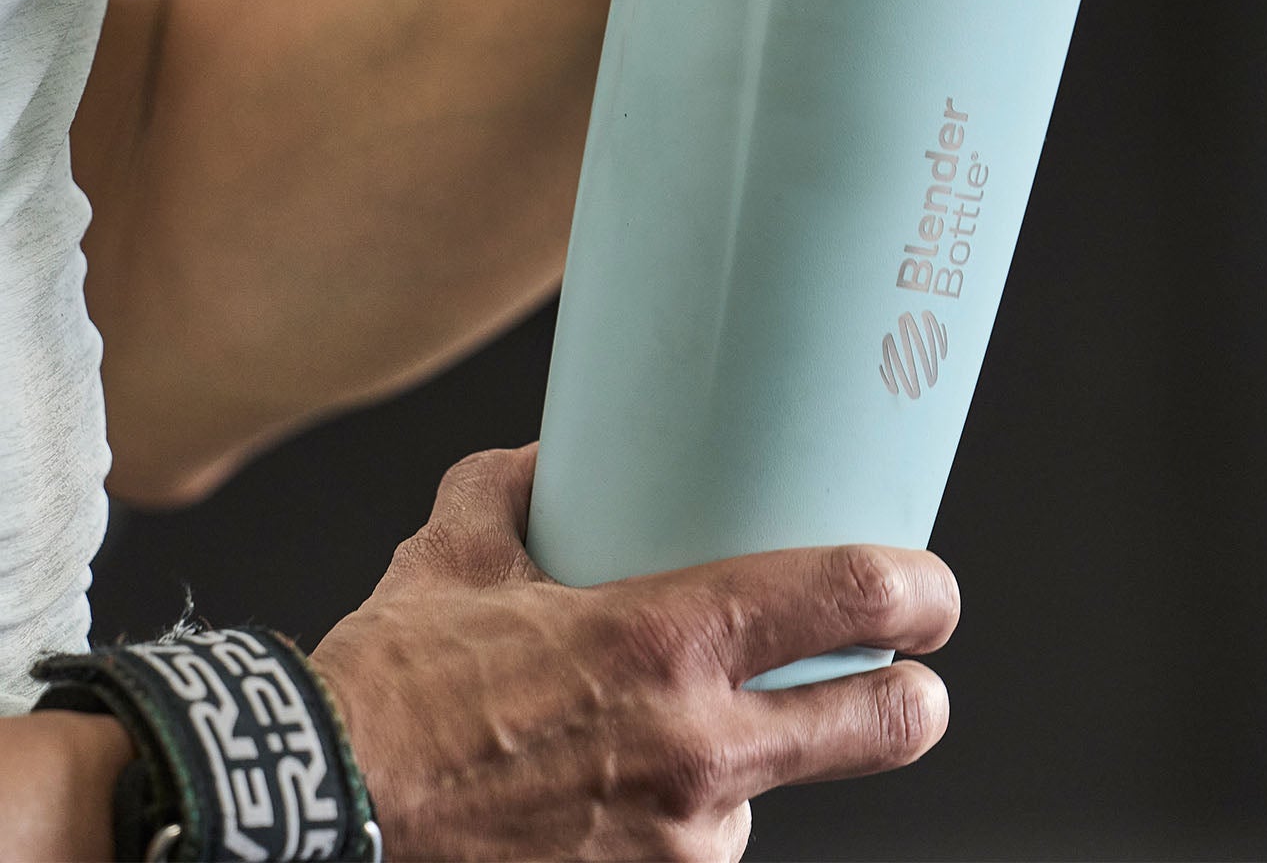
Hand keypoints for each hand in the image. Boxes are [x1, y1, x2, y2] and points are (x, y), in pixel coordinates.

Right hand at [312, 447, 959, 861]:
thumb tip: (553, 457)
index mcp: (667, 638)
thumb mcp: (453, 556)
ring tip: (664, 742)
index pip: (849, 600)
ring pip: (766, 798)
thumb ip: (515, 489)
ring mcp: (678, 843)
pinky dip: (678, 824)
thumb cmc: (390, 688)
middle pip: (881, 727)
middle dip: (912, 700)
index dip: (919, 591)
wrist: (320, 817)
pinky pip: (696, 852)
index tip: (931, 589)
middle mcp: (698, 749)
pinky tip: (614, 799)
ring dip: (745, 771)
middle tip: (903, 679)